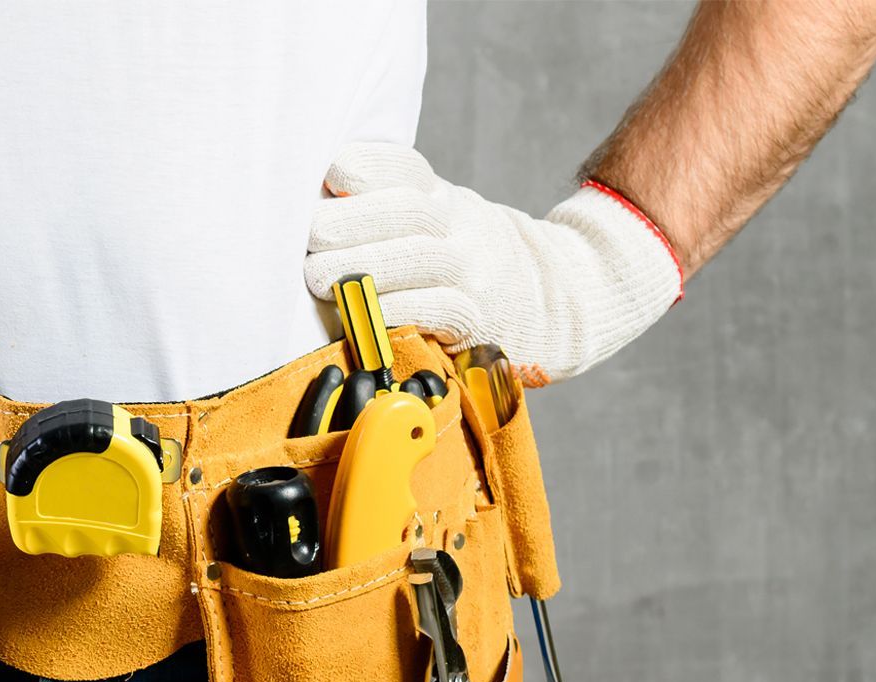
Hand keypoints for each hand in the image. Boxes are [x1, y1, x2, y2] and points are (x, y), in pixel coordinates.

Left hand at [305, 144, 680, 384]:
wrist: (566, 301)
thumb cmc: (472, 267)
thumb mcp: (441, 223)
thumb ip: (389, 212)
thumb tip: (312, 208)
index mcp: (445, 200)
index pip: (407, 168)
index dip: (368, 166)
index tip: (332, 176)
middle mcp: (464, 227)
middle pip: (408, 211)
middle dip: (351, 222)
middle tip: (309, 239)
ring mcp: (478, 272)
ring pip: (420, 259)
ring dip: (362, 267)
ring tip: (319, 277)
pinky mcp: (484, 321)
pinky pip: (439, 309)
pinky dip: (396, 310)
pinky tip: (365, 313)